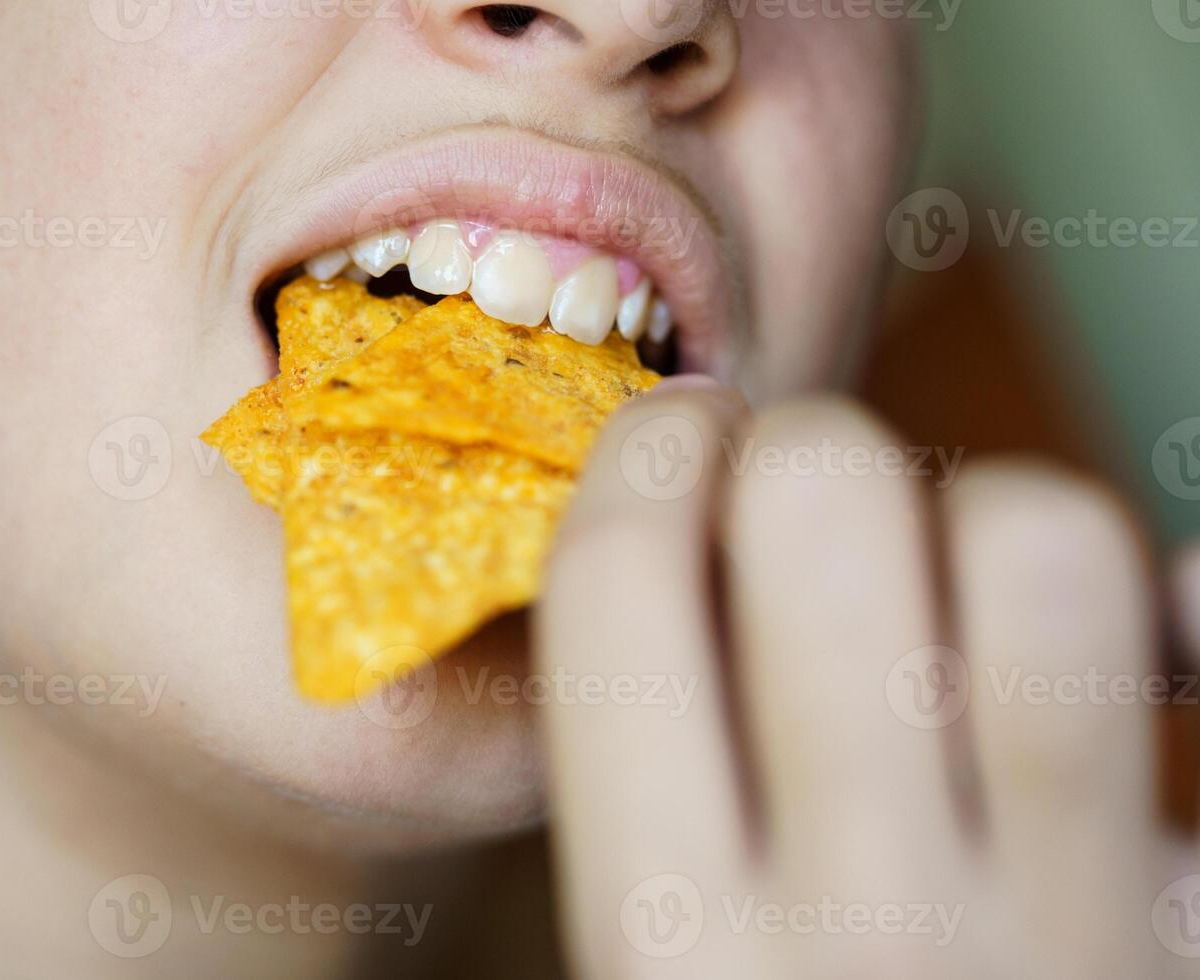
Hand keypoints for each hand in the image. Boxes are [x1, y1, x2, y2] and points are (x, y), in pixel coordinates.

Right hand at [536, 377, 1195, 978]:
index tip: (675, 442)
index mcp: (667, 954)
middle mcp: (862, 933)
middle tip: (814, 496)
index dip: (639, 462)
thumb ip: (657, 808)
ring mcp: (1063, 932)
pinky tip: (1179, 623)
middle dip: (809, 451)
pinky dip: (1199, 613)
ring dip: (1001, 516)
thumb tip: (677, 564)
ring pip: (1046, 553)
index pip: (613, 596)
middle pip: (823, 515)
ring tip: (972, 575)